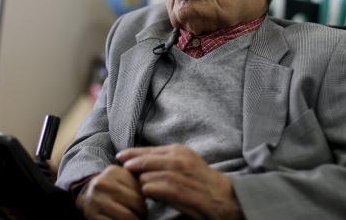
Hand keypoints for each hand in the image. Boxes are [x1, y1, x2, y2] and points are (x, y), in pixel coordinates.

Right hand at [75, 165, 146, 219]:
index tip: (144, 204)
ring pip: (127, 216)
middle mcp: (102, 184)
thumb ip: (139, 179)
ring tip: (135, 219)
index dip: (146, 199)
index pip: (140, 188)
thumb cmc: (113, 187)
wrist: (87, 195)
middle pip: (135, 202)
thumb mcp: (124, 178)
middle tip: (142, 215)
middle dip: (142, 212)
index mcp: (113, 172)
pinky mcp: (92, 216)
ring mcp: (96, 200)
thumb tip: (159, 187)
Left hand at [117, 144, 242, 219]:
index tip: (121, 156)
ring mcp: (180, 175)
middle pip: (146, 160)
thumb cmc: (201, 181)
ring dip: (142, 183)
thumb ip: (165, 160)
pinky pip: (155, 189)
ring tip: (139, 187)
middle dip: (132, 165)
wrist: (224, 196)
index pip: (149, 149)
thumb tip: (140, 162)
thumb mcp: (184, 163)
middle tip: (123, 169)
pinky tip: (149, 195)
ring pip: (148, 176)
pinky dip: (149, 192)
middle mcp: (179, 159)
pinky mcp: (181, 191)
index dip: (133, 153)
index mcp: (179, 150)